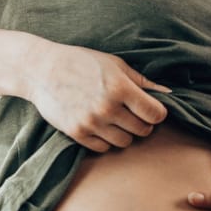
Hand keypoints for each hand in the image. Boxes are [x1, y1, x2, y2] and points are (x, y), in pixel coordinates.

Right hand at [23, 41, 171, 152]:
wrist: (41, 70)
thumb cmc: (81, 62)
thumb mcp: (114, 64)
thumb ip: (142, 81)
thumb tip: (169, 93)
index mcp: (120, 88)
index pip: (155, 114)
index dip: (157, 113)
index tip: (150, 109)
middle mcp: (107, 107)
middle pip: (143, 130)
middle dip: (142, 123)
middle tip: (133, 114)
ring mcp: (91, 122)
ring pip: (124, 142)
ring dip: (125, 133)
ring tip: (116, 119)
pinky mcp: (77, 133)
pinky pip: (103, 148)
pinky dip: (106, 140)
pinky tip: (101, 126)